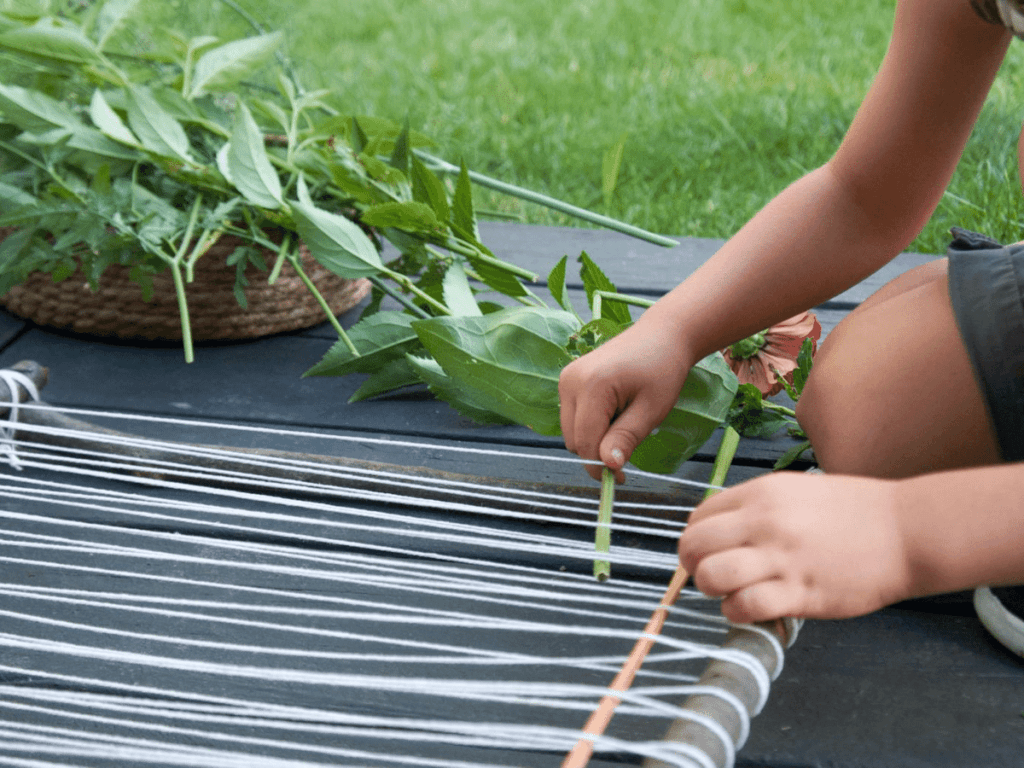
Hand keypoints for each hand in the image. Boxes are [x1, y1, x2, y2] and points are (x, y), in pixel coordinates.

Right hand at [559, 322, 690, 481]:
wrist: (661, 335)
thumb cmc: (663, 369)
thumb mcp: (651, 409)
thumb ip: (626, 437)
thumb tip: (608, 466)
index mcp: (591, 386)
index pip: (586, 443)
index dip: (601, 466)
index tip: (622, 478)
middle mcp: (570, 381)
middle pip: (574, 440)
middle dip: (598, 451)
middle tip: (630, 444)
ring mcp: (566, 379)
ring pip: (571, 432)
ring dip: (595, 439)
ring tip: (625, 421)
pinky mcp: (567, 380)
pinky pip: (572, 418)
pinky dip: (591, 425)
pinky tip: (614, 413)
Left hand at [679, 472, 913, 621]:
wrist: (906, 530)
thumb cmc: (853, 512)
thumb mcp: (795, 491)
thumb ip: (755, 508)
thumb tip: (717, 534)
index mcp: (760, 492)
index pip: (698, 517)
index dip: (696, 539)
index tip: (709, 551)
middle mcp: (764, 522)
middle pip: (694, 545)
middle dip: (693, 565)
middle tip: (712, 575)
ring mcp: (781, 557)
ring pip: (711, 576)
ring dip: (713, 590)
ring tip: (732, 592)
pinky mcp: (801, 592)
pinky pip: (745, 606)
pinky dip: (738, 613)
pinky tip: (753, 608)